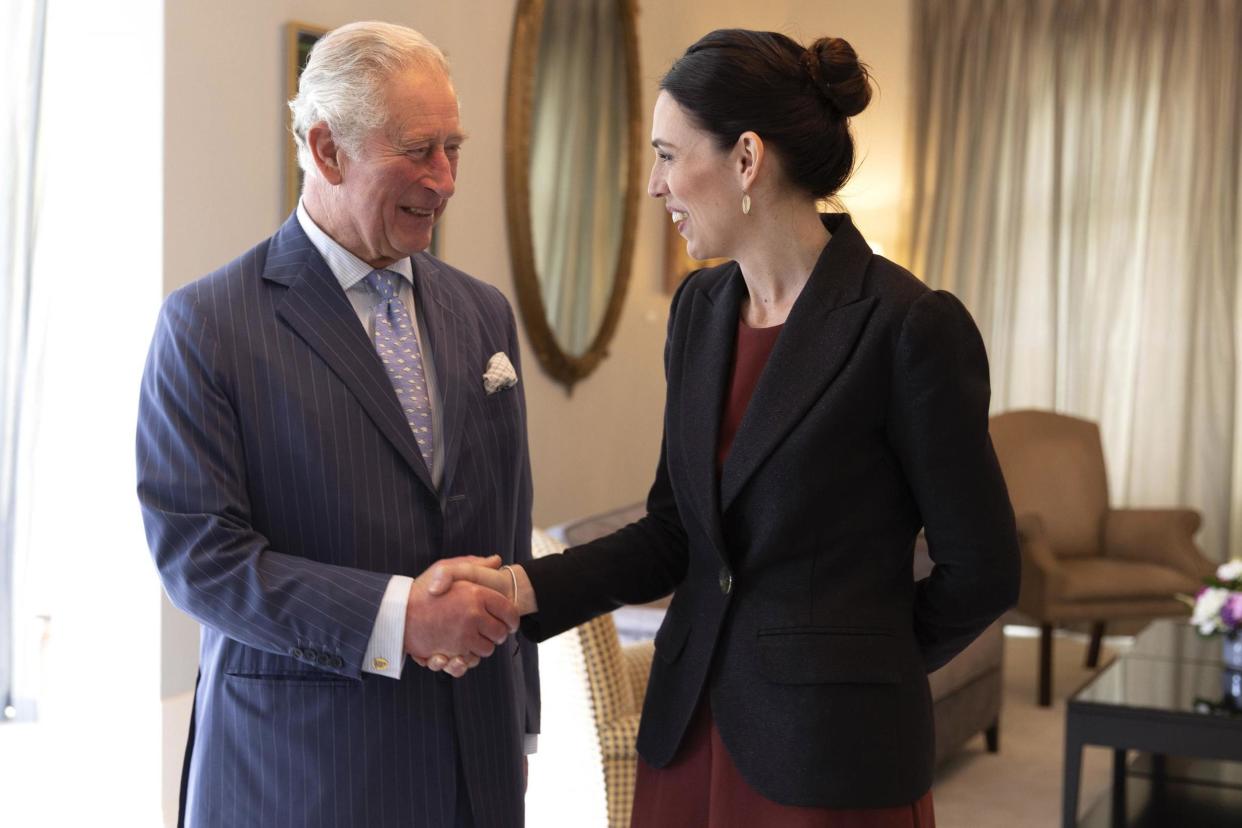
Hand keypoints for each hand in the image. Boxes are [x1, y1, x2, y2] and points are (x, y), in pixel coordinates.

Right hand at [404, 555, 517, 673]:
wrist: (397, 613)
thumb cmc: (422, 589)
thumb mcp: (447, 568)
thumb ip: (474, 564)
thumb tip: (496, 560)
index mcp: (476, 593)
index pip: (509, 611)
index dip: (512, 618)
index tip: (510, 622)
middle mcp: (473, 615)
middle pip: (501, 633)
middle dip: (498, 634)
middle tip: (490, 632)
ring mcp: (464, 635)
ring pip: (487, 649)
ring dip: (482, 647)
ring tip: (472, 639)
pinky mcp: (453, 652)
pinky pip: (471, 660)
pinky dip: (468, 658)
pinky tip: (462, 649)